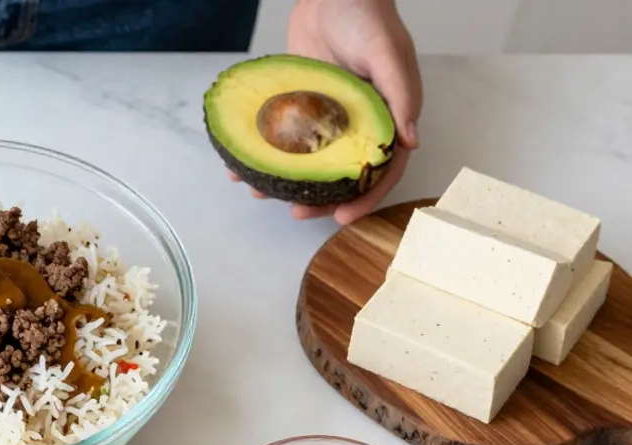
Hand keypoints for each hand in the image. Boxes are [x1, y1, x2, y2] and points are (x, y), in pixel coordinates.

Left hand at [235, 0, 421, 224]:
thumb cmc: (367, 15)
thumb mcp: (386, 52)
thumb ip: (400, 95)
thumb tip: (410, 141)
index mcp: (388, 115)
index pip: (383, 167)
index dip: (367, 196)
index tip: (343, 218)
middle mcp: (358, 121)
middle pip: (343, 173)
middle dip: (321, 200)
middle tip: (298, 216)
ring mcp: (327, 116)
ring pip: (309, 161)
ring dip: (287, 182)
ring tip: (261, 195)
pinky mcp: (300, 105)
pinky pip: (284, 137)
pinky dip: (265, 153)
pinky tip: (241, 166)